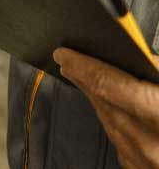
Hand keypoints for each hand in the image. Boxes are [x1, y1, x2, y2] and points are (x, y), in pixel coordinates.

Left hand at [54, 48, 158, 168]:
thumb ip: (157, 71)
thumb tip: (136, 58)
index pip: (107, 84)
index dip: (81, 66)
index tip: (63, 54)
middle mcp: (147, 143)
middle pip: (102, 102)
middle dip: (83, 78)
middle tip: (66, 60)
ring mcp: (143, 162)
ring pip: (109, 122)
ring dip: (95, 98)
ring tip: (81, 77)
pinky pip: (120, 140)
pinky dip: (112, 120)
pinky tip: (108, 108)